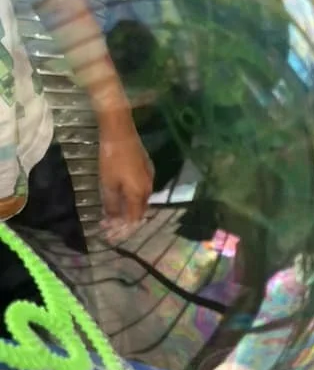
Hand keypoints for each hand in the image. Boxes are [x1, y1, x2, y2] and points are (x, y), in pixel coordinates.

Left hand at [98, 122, 152, 237]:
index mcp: (139, 195)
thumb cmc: (112, 158)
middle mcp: (148, 190)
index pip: (133, 220)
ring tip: (113, 216)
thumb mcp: (108, 183)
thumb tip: (113, 221)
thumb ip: (112, 204)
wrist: (121, 132)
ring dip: (127, 210)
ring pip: (139, 202)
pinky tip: (121, 198)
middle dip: (124, 223)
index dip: (122, 231)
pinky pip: (140, 191)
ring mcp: (149, 179)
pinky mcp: (146, 169)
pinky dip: (131, 199)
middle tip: (109, 229)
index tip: (110, 237)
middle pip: (138, 212)